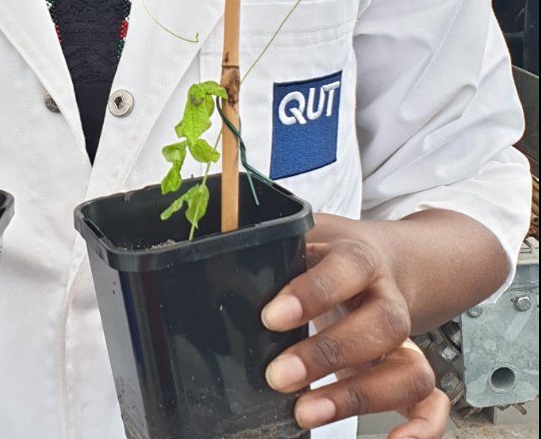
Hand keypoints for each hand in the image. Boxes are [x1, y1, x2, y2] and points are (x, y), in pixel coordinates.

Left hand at [262, 214, 448, 438]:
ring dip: (359, 397)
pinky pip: (431, 402)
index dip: (313, 293)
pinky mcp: (412, 371)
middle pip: (382, 323)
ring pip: (409, 368)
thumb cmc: (332, 255)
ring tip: (306, 412)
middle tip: (278, 375)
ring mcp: (406, 339)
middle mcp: (389, 298)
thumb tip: (223, 266)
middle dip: (329, 355)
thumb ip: (278, 250)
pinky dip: (422, 428)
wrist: (387, 259)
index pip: (348, 268)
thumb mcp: (307, 237)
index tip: (271, 318)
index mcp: (361, 258)